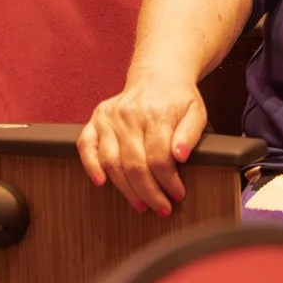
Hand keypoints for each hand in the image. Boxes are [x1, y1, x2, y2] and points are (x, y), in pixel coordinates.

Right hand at [76, 70, 207, 216]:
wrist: (158, 75)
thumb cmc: (178, 98)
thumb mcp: (196, 112)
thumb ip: (190, 134)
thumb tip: (180, 156)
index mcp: (156, 114)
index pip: (159, 158)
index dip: (168, 182)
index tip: (177, 194)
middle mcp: (130, 115)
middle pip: (135, 165)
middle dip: (150, 193)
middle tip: (161, 207)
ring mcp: (110, 118)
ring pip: (112, 162)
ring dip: (126, 189)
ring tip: (141, 203)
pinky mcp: (97, 119)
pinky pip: (86, 146)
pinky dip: (90, 166)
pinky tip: (101, 182)